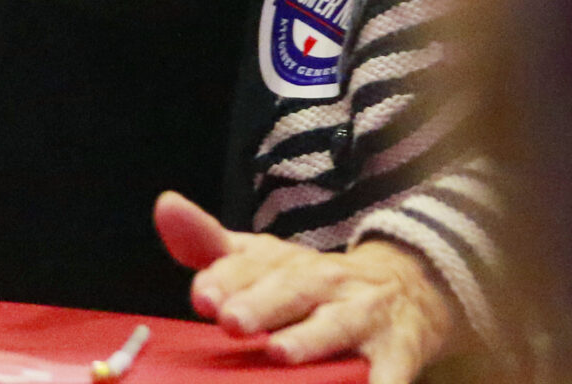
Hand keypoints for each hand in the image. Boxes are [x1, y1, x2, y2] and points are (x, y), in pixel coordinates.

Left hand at [156, 192, 454, 383]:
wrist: (405, 288)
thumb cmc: (311, 283)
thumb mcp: (261, 259)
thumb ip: (209, 242)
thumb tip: (166, 206)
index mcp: (285, 261)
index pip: (252, 263)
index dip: (226, 277)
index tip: (201, 296)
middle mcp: (324, 281)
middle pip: (291, 289)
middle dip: (260, 304)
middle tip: (230, 320)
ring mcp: (364, 315)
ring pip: (337, 325)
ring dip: (310, 338)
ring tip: (279, 353)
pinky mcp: (398, 351)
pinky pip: (392, 370)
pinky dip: (381, 382)